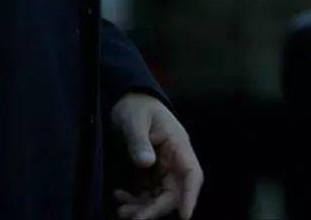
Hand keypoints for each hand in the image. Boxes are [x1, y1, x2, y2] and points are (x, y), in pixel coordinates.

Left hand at [110, 93, 202, 219]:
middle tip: (134, 218)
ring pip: (159, 198)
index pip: (192, 173)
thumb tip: (146, 163)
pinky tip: (119, 196)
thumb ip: (139, 141)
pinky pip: (146, 194)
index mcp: (178, 145)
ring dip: (143, 208)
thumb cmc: (136, 106)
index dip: (191, 195)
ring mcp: (162, 169)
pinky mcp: (150, 174)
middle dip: (155, 208)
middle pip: (173, 193)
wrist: (128, 101)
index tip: (185, 216)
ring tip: (122, 211)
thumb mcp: (135, 120)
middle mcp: (174, 161)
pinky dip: (134, 200)